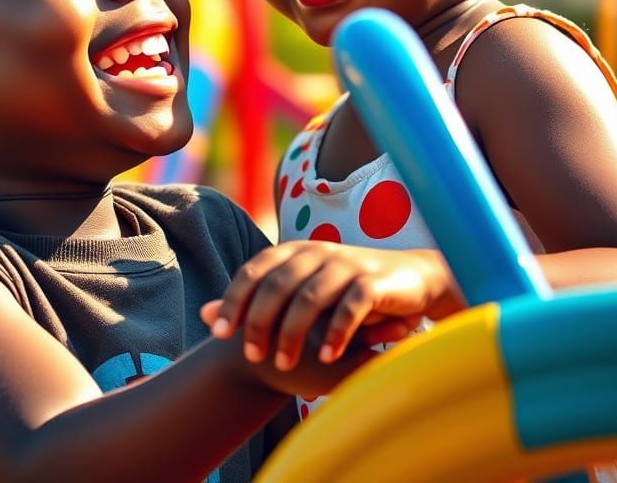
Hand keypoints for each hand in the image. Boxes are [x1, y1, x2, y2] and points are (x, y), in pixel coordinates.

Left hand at [200, 242, 462, 371]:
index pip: (254, 269)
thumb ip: (257, 302)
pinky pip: (351, 306)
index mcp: (295, 251)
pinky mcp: (374, 281)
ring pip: (310, 295)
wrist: (412, 279)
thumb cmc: (347, 291)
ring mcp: (346, 264)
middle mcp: (317, 252)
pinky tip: (326, 358)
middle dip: (260, 320)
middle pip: (278, 283)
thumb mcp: (300, 293)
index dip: (234, 298)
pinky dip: (337, 332)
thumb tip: (204, 314)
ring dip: (294, 332)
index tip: (218, 333)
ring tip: (283, 365)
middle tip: (252, 356)